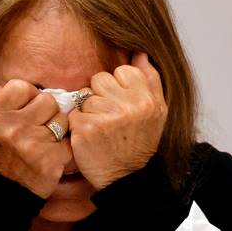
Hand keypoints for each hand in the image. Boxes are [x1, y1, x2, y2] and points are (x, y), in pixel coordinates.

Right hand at [0, 79, 70, 197]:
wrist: (2, 192)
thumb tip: (21, 86)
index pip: (20, 86)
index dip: (27, 94)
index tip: (26, 107)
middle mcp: (11, 128)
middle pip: (46, 99)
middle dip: (45, 110)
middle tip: (37, 124)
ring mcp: (32, 143)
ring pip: (61, 117)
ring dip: (57, 126)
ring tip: (44, 138)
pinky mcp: (51, 158)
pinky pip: (69, 138)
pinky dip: (64, 144)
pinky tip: (52, 152)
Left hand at [69, 52, 166, 189]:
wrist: (127, 178)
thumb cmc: (141, 142)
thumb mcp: (158, 111)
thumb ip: (150, 79)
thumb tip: (140, 52)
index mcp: (146, 98)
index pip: (123, 70)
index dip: (119, 86)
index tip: (123, 104)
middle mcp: (128, 105)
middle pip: (100, 79)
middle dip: (102, 95)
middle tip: (110, 116)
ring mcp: (105, 117)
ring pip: (85, 96)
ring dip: (89, 110)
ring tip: (101, 128)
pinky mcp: (84, 129)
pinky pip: (74, 113)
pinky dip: (78, 124)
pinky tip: (90, 136)